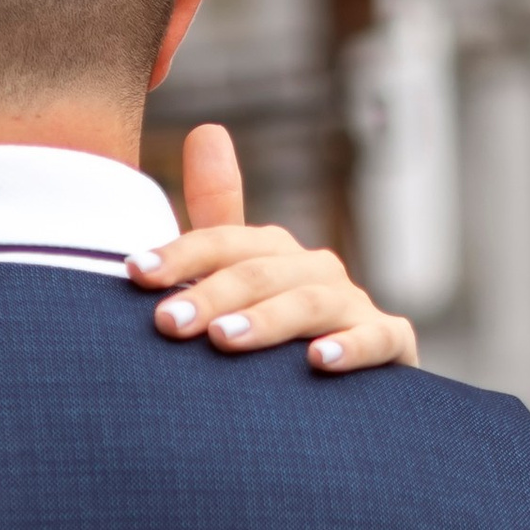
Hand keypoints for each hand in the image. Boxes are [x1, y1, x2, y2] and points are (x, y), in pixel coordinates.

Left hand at [129, 124, 418, 371]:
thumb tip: (207, 127)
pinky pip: (377, 339)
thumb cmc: (272, 337)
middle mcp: (315, 270)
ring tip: (225, 339)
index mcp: (273, 253)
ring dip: (267, 319)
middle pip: (260, 272)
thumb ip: (217, 217)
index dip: (180, 254)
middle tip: (168, 323)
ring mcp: (355, 306)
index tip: (135, 273)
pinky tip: (317, 362)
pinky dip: (350, 347)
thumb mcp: (238, 281)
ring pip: (311, 302)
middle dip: (211, 293)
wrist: (333, 402)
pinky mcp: (393, 344)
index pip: (223, 241)